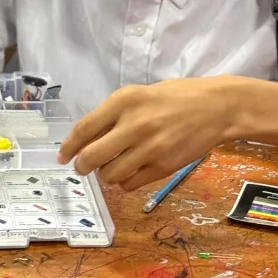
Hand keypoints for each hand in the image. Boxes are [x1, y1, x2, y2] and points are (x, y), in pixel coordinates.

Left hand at [58, 78, 243, 191]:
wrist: (216, 107)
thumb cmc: (174, 97)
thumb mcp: (138, 94)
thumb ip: (113, 114)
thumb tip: (87, 138)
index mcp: (123, 101)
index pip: (84, 129)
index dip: (69, 146)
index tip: (62, 156)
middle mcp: (133, 125)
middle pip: (92, 157)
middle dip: (82, 166)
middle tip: (83, 167)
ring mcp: (149, 148)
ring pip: (110, 175)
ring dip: (106, 175)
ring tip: (111, 167)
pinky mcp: (164, 166)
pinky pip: (131, 183)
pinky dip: (125, 182)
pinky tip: (129, 172)